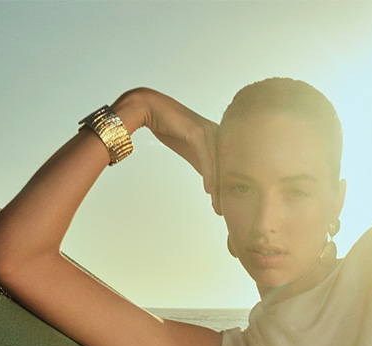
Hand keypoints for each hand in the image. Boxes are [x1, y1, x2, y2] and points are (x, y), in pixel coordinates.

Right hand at [113, 88, 220, 213]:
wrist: (147, 107)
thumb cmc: (167, 125)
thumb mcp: (187, 148)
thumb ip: (200, 161)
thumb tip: (209, 181)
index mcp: (215, 138)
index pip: (224, 168)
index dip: (224, 189)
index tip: (222, 208)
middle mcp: (215, 133)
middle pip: (224, 168)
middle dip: (224, 192)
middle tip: (223, 213)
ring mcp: (207, 130)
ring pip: (217, 164)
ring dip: (217, 187)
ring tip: (217, 206)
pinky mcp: (197, 130)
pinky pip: (206, 156)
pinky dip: (209, 173)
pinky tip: (209, 190)